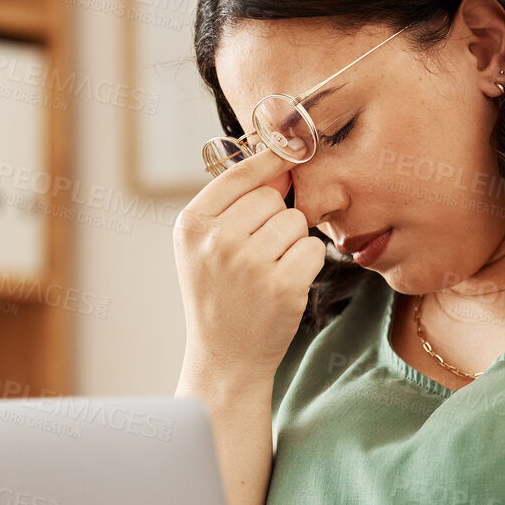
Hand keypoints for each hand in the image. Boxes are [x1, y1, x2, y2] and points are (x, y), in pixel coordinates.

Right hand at [172, 146, 325, 380]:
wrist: (225, 357)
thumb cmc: (219, 295)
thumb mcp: (204, 247)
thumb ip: (233, 204)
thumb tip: (281, 163)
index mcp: (191, 225)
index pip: (238, 174)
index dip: (269, 160)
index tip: (290, 147)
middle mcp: (216, 241)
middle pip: (272, 198)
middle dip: (276, 220)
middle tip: (259, 254)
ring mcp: (249, 264)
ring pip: (295, 221)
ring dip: (292, 243)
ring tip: (269, 270)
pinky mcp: (282, 286)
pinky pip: (312, 248)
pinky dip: (307, 264)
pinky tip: (285, 283)